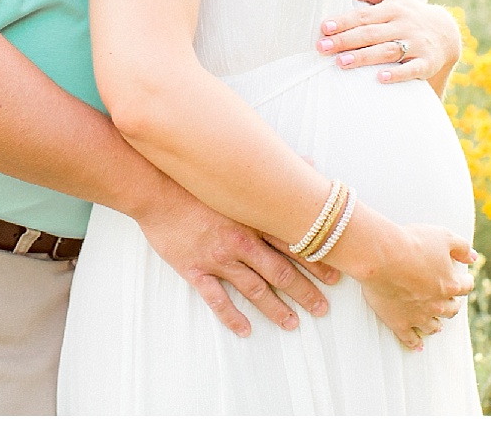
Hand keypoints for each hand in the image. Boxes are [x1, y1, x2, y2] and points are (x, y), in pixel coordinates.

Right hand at [132, 186, 340, 338]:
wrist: (155, 187)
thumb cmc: (195, 179)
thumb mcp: (237, 173)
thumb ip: (274, 172)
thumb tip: (308, 161)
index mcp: (253, 218)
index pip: (293, 244)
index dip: (316, 261)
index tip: (335, 276)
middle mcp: (241, 241)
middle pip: (280, 271)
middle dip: (304, 291)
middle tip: (322, 308)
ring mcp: (218, 258)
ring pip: (254, 289)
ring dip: (275, 308)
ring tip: (292, 323)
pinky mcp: (195, 269)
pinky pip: (217, 299)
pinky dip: (232, 316)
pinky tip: (245, 329)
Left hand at [317, 0, 462, 87]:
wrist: (445, 33)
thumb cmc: (409, 13)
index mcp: (393, 9)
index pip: (364, 15)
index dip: (344, 21)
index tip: (324, 27)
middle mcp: (404, 25)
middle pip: (371, 33)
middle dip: (346, 40)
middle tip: (322, 47)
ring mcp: (416, 44)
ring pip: (387, 51)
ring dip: (364, 57)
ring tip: (341, 62)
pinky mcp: (426, 62)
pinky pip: (412, 69)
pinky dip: (397, 74)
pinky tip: (380, 78)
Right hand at [350, 219, 475, 350]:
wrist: (382, 256)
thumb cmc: (412, 242)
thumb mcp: (443, 236)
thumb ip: (461, 247)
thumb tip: (474, 256)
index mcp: (450, 284)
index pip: (466, 286)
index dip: (466, 282)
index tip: (464, 280)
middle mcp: (438, 304)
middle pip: (451, 309)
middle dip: (452, 305)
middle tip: (449, 302)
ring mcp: (418, 316)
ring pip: (433, 326)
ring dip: (436, 324)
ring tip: (436, 324)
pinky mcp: (399, 322)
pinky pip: (410, 339)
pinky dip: (415, 343)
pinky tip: (418, 346)